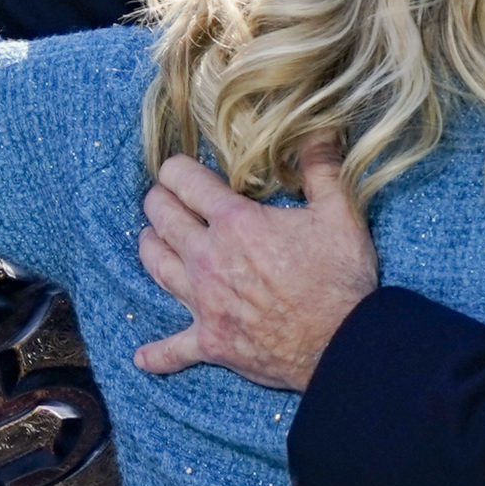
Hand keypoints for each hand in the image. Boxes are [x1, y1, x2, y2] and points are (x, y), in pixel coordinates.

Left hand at [134, 139, 377, 392]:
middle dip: (159, 201)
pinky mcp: (210, 341)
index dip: (176, 168)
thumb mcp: (340, 212)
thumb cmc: (340, 277)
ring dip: (151, 248)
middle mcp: (208, 258)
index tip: (180, 166)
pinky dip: (157, 354)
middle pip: (161, 219)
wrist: (342, 343)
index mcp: (235, 222)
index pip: (184, 181)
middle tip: (165, 197)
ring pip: (156, 267)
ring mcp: (204, 302)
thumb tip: (318, 128)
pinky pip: (172, 350)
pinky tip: (142, 357)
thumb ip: (321, 167)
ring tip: (155, 239)